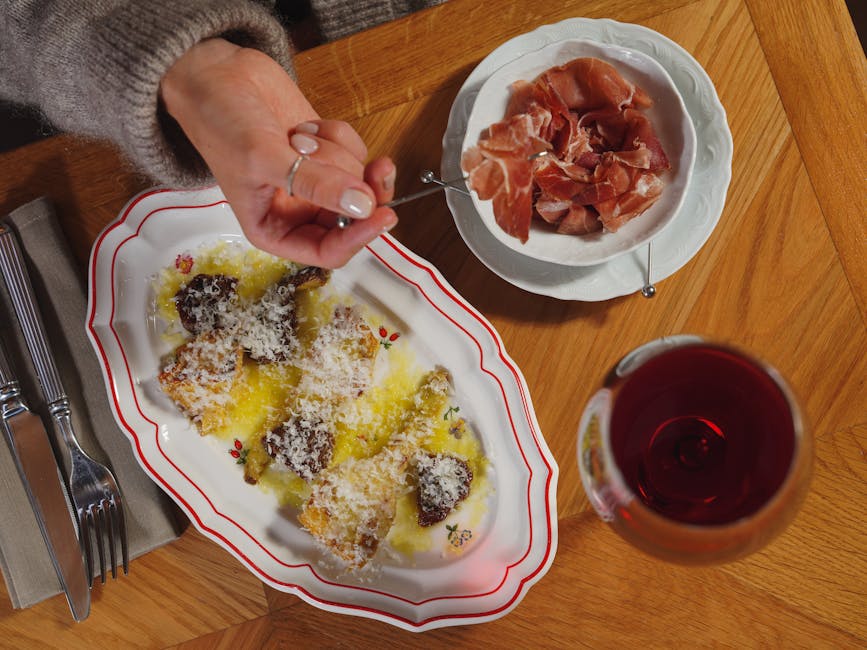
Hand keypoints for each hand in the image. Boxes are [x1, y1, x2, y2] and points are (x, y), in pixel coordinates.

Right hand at [160, 38, 396, 267]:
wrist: (216, 77)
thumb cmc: (221, 124)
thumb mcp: (263, 158)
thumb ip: (313, 184)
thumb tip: (360, 205)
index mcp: (275, 230)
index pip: (328, 251)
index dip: (359, 237)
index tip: (382, 214)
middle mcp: (298, 212)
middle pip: (354, 217)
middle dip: (357, 187)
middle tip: (375, 167)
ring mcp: (317, 182)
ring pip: (357, 179)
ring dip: (335, 152)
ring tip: (298, 137)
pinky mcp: (328, 154)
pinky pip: (357, 152)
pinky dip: (337, 134)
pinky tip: (306, 126)